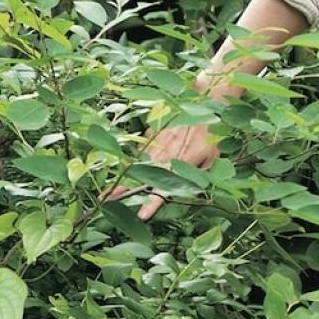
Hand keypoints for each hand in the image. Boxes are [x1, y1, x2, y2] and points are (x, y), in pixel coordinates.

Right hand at [101, 120, 220, 221]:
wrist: (204, 103)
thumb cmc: (211, 134)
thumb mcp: (212, 158)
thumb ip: (200, 175)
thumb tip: (192, 191)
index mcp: (179, 164)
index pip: (163, 188)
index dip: (152, 203)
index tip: (141, 216)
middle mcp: (163, 155)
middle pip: (139, 176)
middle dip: (122, 190)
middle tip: (105, 202)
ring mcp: (155, 143)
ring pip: (135, 163)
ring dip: (122, 177)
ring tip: (108, 190)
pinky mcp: (152, 132)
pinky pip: (140, 149)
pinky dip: (133, 159)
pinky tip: (126, 168)